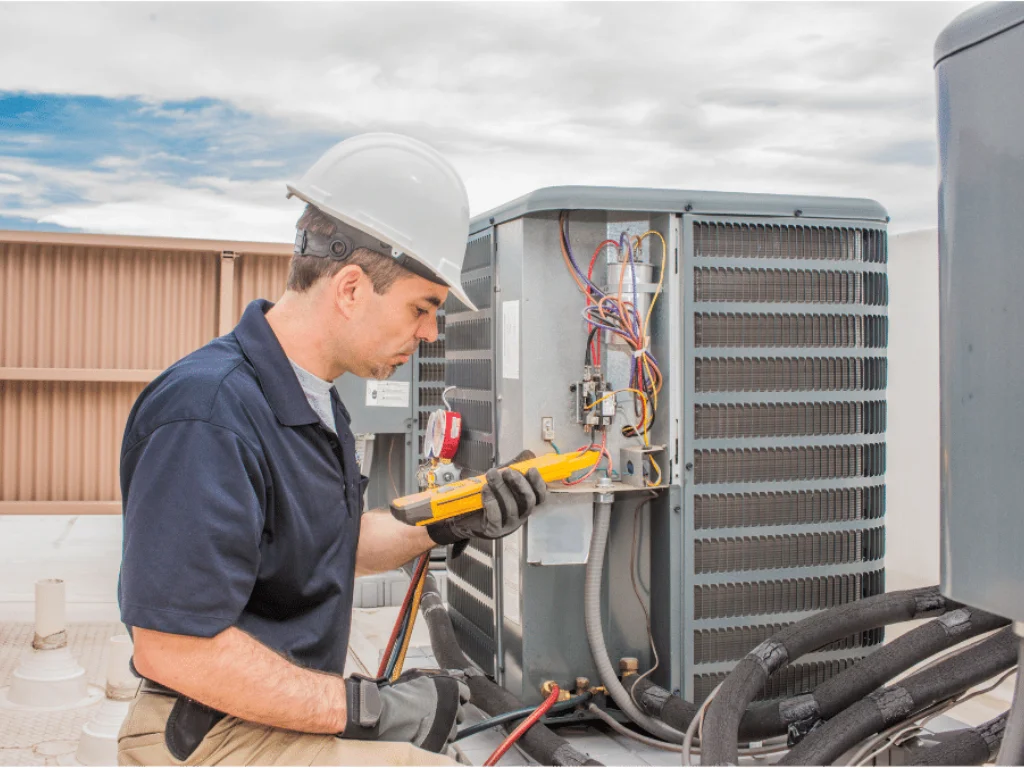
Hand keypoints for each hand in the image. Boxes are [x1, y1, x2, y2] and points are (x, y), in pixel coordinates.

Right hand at [341, 669, 469, 751]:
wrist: (382, 715)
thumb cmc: (396, 695)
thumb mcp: (420, 679)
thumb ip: (438, 679)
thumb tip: (452, 676)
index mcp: (451, 688)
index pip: (465, 693)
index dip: (456, 697)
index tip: (449, 700)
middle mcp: (454, 708)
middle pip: (459, 714)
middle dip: (449, 715)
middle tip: (433, 715)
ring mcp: (448, 729)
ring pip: (453, 732)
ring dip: (444, 730)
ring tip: (425, 727)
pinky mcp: (440, 747)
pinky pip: (448, 749)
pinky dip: (441, 746)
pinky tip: (429, 740)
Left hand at [427, 455, 546, 544]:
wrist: (463, 517)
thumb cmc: (485, 498)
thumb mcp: (501, 481)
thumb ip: (514, 469)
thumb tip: (527, 454)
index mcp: (524, 504)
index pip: (540, 496)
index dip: (538, 483)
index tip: (531, 469)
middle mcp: (520, 516)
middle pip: (528, 502)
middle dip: (520, 484)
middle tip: (508, 471)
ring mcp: (508, 525)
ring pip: (511, 508)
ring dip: (501, 489)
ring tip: (492, 475)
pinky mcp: (494, 530)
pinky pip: (496, 517)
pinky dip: (491, 502)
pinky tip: (485, 490)